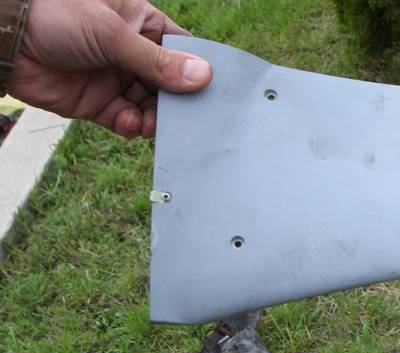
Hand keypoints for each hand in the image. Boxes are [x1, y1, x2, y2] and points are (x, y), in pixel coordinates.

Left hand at [7, 0, 211, 137]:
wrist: (5, 40)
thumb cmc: (56, 16)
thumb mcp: (113, 34)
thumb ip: (158, 60)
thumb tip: (204, 76)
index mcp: (141, 23)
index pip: (182, 48)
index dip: (200, 68)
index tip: (216, 89)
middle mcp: (132, 52)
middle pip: (171, 84)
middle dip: (180, 102)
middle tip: (188, 117)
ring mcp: (116, 79)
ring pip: (152, 106)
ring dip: (158, 119)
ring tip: (154, 124)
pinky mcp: (99, 104)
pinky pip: (127, 121)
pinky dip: (132, 126)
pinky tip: (128, 123)